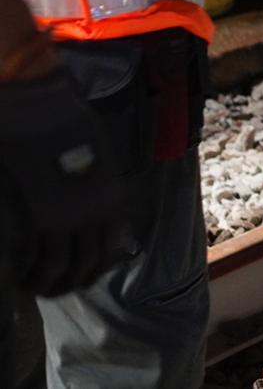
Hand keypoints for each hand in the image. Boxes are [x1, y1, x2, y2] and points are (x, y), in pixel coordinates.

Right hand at [0, 67, 130, 295]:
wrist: (41, 106)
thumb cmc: (66, 127)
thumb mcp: (97, 160)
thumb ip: (96, 194)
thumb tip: (91, 223)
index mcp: (112, 200)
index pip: (108, 254)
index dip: (90, 272)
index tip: (75, 279)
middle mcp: (95, 214)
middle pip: (84, 267)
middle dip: (65, 283)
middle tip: (46, 288)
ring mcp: (65, 217)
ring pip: (58, 269)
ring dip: (43, 282)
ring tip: (29, 284)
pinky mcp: (37, 215)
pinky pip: (34, 257)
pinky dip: (26, 270)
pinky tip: (18, 272)